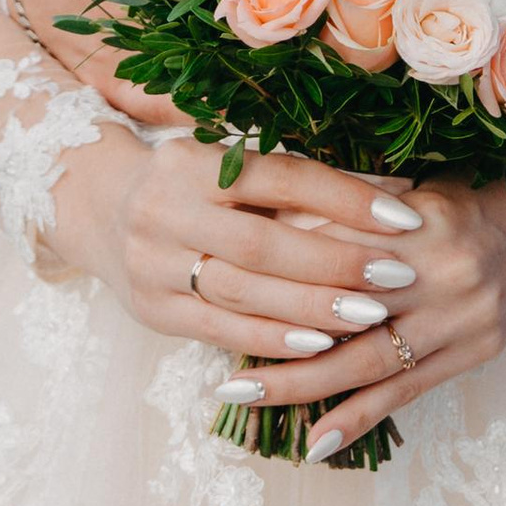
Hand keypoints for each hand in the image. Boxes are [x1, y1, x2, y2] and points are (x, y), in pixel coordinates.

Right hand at [53, 129, 431, 370]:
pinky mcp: (152, 311)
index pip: (280, 178)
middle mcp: (164, 209)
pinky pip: (221, 330)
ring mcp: (152, 263)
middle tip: (398, 276)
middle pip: (262, 243)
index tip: (405, 217)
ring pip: (243, 293)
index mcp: (191, 160)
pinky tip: (319, 346)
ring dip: (312, 309)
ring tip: (370, 318)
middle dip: (336, 263)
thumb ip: (302, 181)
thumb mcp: (230, 165)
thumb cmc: (191, 184)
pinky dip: (274, 339)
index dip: (346, 198)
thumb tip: (398, 192)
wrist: (100, 209)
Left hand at [234, 160, 505, 455]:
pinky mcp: (478, 351)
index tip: (218, 285)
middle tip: (220, 368)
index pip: (334, 252)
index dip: (276, 272)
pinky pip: (408, 392)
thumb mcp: (407, 186)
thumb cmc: (465, 191)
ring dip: (304, 387)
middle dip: (278, 341)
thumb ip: (344, 210)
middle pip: (347, 315)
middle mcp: (448, 273)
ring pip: (371, 362)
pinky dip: (359, 418)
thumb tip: (259, 229)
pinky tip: (315, 442)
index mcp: (423, 221)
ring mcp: (466, 318)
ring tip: (245, 399)